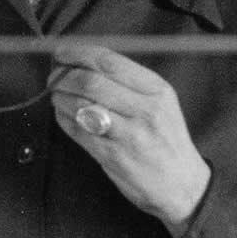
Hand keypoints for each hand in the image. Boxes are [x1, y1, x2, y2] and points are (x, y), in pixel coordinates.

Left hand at [49, 43, 210, 237]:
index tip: (61, 52)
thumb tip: (82, 60)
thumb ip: (127, 81)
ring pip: (80, 106)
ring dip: (60, 97)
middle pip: (91, 82)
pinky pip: (77, 131)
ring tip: (56, 96)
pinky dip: (63, 118)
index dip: (78, 53)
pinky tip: (62, 114)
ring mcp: (129, 135)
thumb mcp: (160, 102)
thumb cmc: (165, 138)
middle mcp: (144, 110)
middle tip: (53, 77)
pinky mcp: (113, 157)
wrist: (183, 185)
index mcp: (156, 90)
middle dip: (63, 76)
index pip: (109, 61)